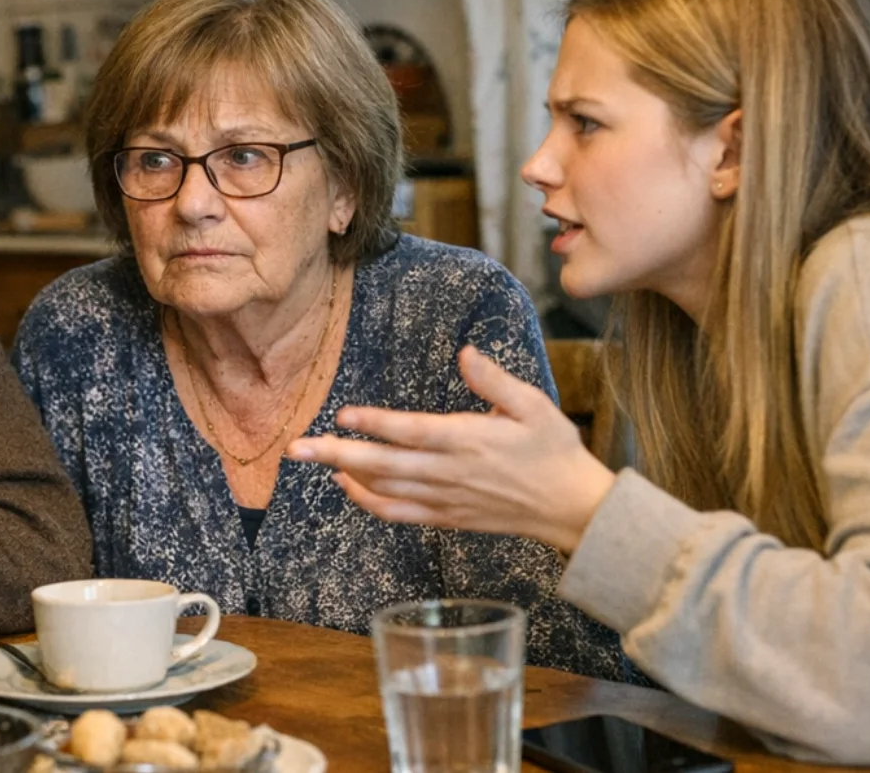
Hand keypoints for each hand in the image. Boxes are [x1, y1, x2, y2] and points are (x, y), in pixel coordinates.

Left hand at [288, 346, 617, 552]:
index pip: (411, 431)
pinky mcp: (446, 517)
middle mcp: (450, 472)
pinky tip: (348, 485)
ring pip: (385, 490)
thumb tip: (464, 353)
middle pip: (384, 464)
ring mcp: (446, 498)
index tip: (343, 414)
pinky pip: (399, 514)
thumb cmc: (554, 450)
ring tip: (314, 457)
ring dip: (346, 474)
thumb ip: (494, 381)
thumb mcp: (533, 405)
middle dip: (336, 453)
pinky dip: (368, 502)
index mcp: (469, 440)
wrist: (573, 508)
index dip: (375, 424)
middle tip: (296, 448)